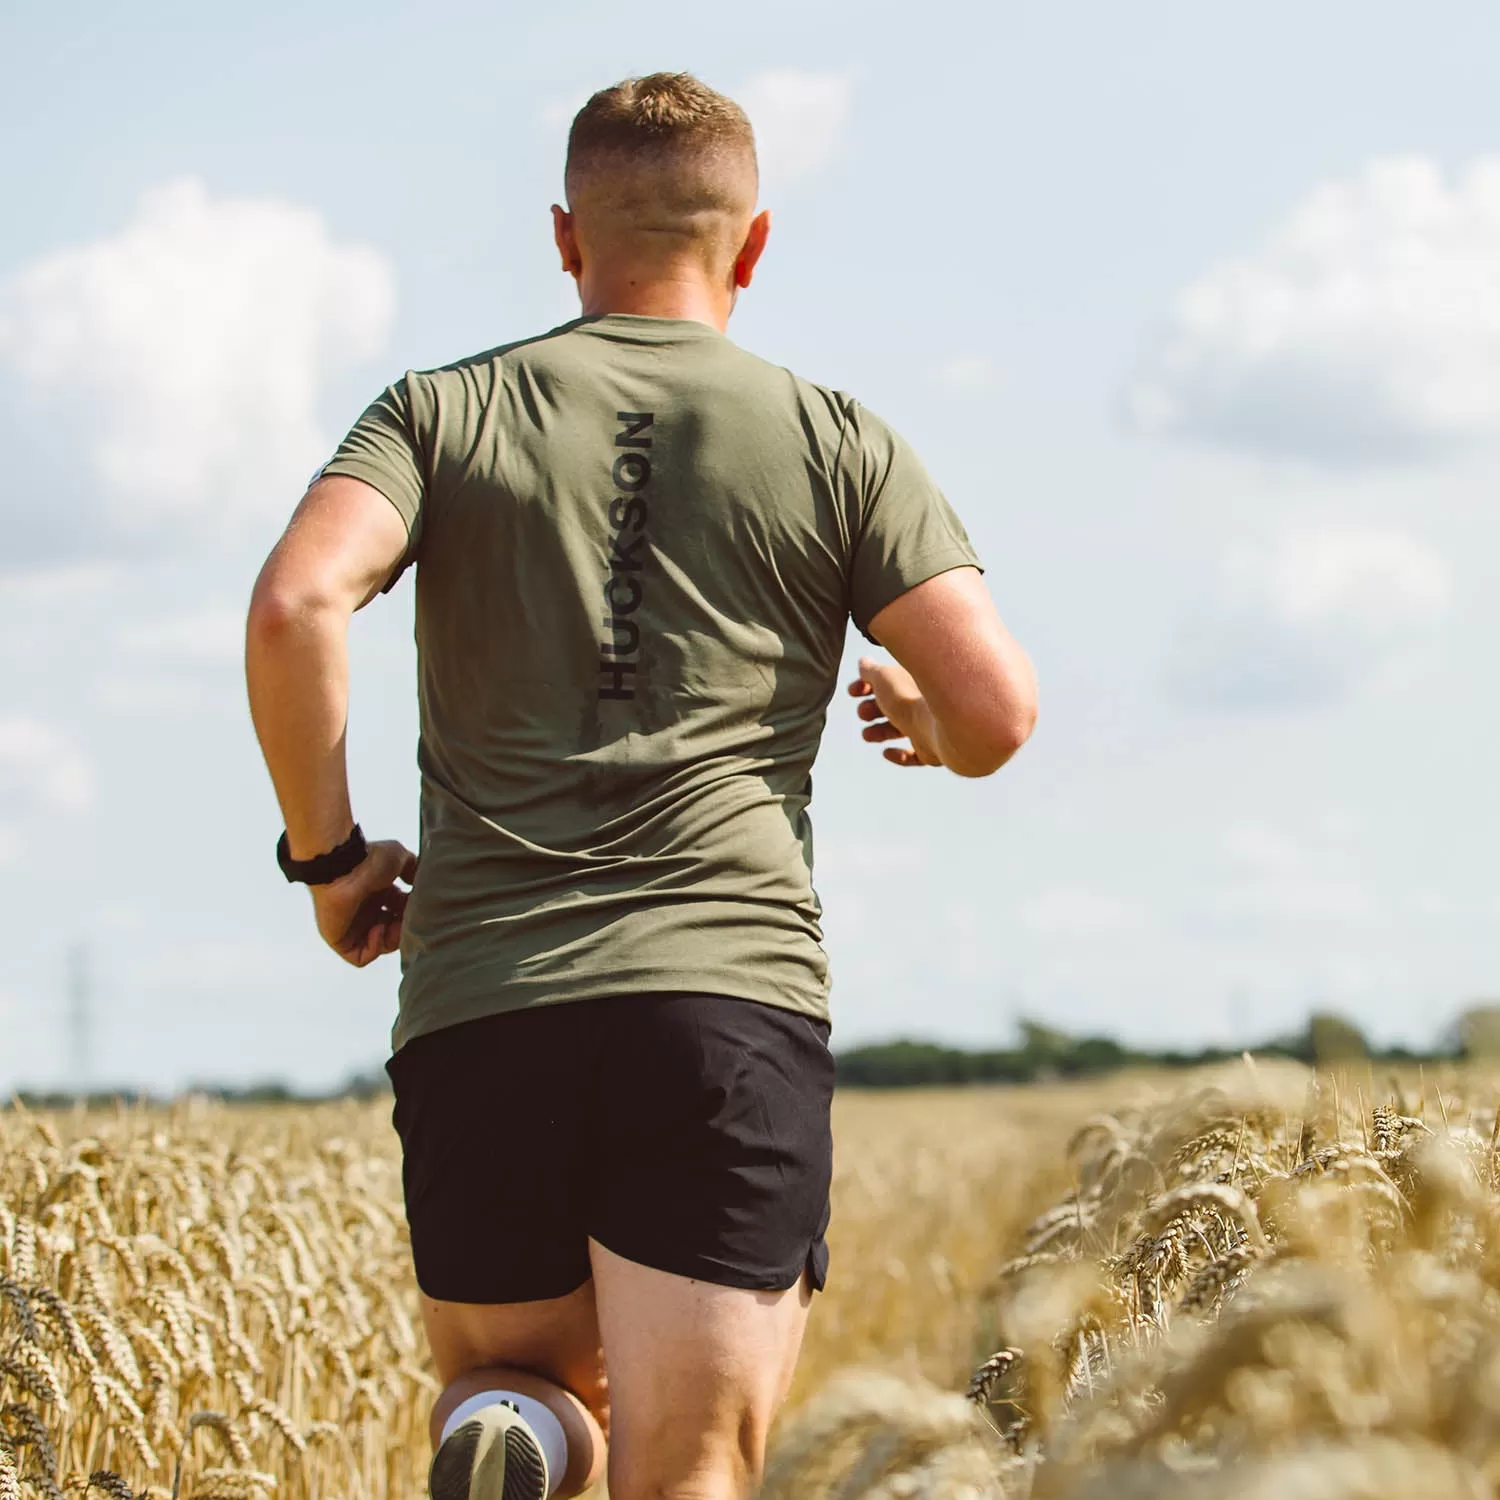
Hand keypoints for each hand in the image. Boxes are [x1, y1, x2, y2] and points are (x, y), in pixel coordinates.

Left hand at [309, 839, 418, 966]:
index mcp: (378, 894)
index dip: (412, 914)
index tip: (419, 909)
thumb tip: (417, 885)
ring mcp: (353, 927)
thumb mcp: (400, 857)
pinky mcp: (340, 940)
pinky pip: (360, 957)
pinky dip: (374, 947)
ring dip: (392, 939)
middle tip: (409, 920)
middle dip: (404, 929)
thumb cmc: (369, 860)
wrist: (344, 866)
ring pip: (380, 946)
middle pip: (393, 932)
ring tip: (392, 924)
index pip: (401, 914)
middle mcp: (367, 911)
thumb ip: (412, 870)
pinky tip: (377, 929)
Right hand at [847, 656, 942, 767]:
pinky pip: (915, 755)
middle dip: (872, 709)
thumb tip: (863, 663)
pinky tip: (887, 752)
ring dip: (880, 732)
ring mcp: (930, 727)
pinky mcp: (933, 750)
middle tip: (863, 714)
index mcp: (914, 681)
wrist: (943, 728)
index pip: (888, 681)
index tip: (853, 692)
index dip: (867, 685)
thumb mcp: (884, 677)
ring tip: (867, 736)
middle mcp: (924, 702)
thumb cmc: (912, 700)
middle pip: (893, 706)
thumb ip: (870, 671)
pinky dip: (899, 755)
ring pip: (901, 729)